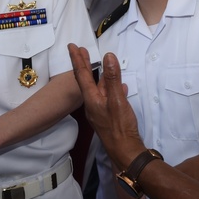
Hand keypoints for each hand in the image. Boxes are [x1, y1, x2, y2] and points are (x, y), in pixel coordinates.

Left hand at [68, 44, 144, 170]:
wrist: (125, 151)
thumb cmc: (120, 127)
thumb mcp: (117, 100)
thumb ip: (112, 79)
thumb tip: (108, 57)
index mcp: (91, 99)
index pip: (81, 74)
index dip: (77, 59)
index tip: (72, 46)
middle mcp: (92, 104)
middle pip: (86, 80)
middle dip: (84, 64)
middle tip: (81, 50)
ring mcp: (100, 110)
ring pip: (98, 88)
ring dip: (99, 75)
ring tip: (101, 64)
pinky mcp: (108, 116)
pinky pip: (107, 96)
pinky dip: (111, 87)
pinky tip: (119, 86)